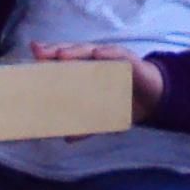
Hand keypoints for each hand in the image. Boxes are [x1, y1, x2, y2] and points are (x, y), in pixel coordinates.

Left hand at [29, 42, 168, 114]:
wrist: (155, 97)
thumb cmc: (125, 99)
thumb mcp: (103, 116)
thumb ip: (87, 125)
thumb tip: (67, 139)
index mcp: (87, 69)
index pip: (65, 59)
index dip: (49, 54)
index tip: (33, 52)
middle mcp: (97, 60)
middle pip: (72, 51)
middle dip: (56, 50)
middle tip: (40, 53)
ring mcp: (112, 58)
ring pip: (90, 50)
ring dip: (76, 51)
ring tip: (62, 54)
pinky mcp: (129, 61)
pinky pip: (117, 55)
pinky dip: (107, 53)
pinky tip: (98, 54)